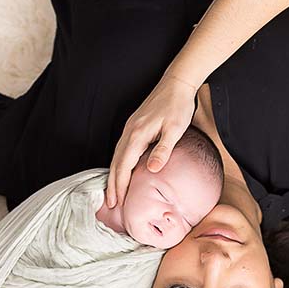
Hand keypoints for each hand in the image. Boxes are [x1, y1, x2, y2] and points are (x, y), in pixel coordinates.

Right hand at [105, 73, 198, 208]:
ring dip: (114, 175)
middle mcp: (129, 132)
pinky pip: (122, 150)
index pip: (124, 166)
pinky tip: (122, 171)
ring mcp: (130, 128)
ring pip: (117, 156)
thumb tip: (152, 170)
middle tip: (111, 204)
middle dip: (112, 185)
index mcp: (137, 135)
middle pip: (116, 163)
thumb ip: (163, 150)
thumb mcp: (175, 129)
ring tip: (113, 192)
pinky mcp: (134, 126)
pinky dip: (119, 164)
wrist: (176, 83)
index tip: (118, 202)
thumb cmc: (177, 106)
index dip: (120, 186)